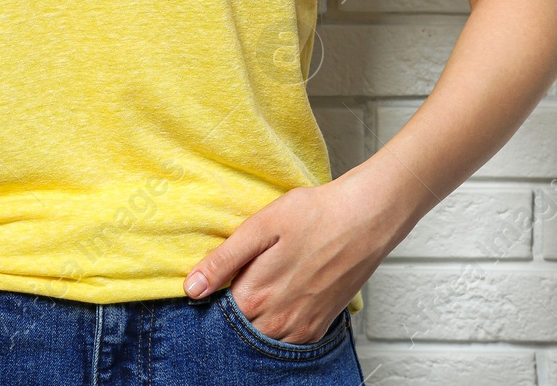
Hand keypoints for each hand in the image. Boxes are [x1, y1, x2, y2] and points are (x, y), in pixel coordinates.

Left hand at [183, 168, 412, 344]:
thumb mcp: (260, 227)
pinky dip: (278, 328)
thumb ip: (223, 260)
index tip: (213, 284)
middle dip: (233, 311)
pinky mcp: (319, 327)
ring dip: (255, 322)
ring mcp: (300, 327)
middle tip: (243, 280)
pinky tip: (280, 302)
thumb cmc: (314, 214)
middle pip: (238, 329)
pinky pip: (288, 342)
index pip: (216, 313)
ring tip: (263, 288)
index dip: (212, 298)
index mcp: (255, 294)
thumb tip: (191, 288)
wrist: (365, 218)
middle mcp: (277, 320)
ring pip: (262, 339)